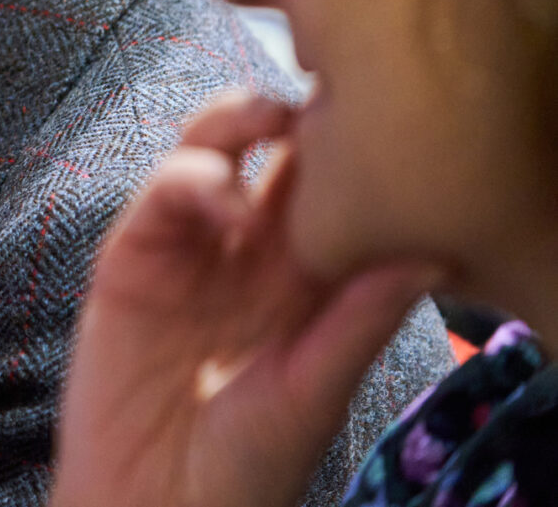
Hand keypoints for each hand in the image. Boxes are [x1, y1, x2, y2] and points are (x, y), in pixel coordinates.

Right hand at [50, 92, 441, 506]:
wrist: (150, 506)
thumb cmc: (244, 469)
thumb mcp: (314, 391)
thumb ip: (359, 318)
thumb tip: (434, 250)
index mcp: (306, 283)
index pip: (334, 195)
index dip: (353, 152)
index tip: (381, 117)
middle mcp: (248, 254)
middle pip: (272, 156)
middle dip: (294, 115)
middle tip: (319, 98)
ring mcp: (188, 249)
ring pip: (212, 153)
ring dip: (236, 122)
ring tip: (266, 120)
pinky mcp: (130, 256)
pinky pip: (158, 195)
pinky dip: (186, 177)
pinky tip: (215, 194)